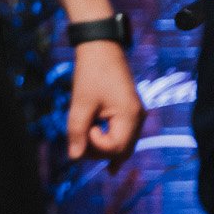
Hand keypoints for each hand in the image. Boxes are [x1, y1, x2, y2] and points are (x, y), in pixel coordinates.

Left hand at [68, 40, 144, 168]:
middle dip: (98, 151)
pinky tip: (110, 164)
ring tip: (83, 144)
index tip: (82, 127)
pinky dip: (112, 144)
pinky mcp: (128, 112)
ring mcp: (135, 116)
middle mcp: (138, 120)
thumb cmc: (91, 73)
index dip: (95, 145)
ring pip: (122, 145)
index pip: (115, 148)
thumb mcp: (81, 102)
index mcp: (130, 117)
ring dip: (103, 147)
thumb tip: (74, 157)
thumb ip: (77, 130)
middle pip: (120, 150)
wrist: (101, 48)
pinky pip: (122, 135)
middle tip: (77, 140)